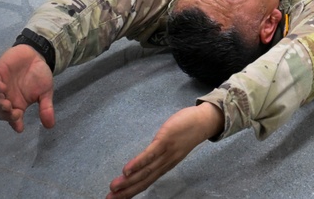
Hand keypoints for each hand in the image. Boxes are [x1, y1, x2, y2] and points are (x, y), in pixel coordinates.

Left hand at [0, 44, 54, 133]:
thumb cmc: (40, 74)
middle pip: (1, 111)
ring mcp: (1, 87)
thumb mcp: (46, 92)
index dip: (15, 123)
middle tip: (13, 113)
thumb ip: (46, 107)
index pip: (13, 117)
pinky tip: (3, 88)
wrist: (37, 55)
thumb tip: (50, 126)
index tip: (20, 128)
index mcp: (19, 104)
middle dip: (5, 115)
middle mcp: (8, 98)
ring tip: (7, 104)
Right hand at [107, 103, 224, 198]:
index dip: (132, 191)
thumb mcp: (171, 149)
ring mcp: (166, 152)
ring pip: (146, 170)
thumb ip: (159, 156)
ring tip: (114, 187)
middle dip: (126, 191)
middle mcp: (166, 163)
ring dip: (129, 181)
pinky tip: (126, 170)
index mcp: (165, 165)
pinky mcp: (166, 140)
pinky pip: (150, 154)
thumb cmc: (185, 133)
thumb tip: (143, 161)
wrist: (204, 121)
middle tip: (109, 198)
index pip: (147, 181)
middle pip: (144, 180)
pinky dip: (138, 163)